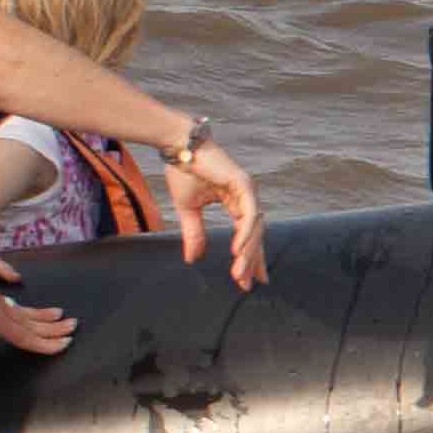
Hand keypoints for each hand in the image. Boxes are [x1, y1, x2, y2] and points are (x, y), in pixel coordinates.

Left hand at [0, 224, 73, 390]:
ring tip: (60, 314)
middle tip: (73, 326)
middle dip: (53, 326)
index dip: (45, 343)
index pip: (25, 336)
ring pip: (23, 309)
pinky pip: (11, 302)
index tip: (64, 345)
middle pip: (31, 320)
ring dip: (42, 314)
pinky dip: (24, 308)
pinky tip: (23, 307)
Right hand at [168, 131, 269, 285]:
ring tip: (239, 274)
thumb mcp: (188, 210)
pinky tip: (237, 250)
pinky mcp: (243, 184)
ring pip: (253, 228)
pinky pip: (248, 214)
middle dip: (251, 261)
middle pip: (255, 235)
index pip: (247, 235)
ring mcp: (247, 190)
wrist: (178, 147)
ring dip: (247, 252)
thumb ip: (194, 234)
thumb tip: (192, 259)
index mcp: (235, 202)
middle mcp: (246, 197)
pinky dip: (245, 232)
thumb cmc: (183, 171)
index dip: (248, 258)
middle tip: (247, 285)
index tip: (247, 281)